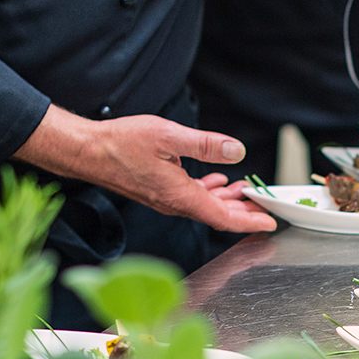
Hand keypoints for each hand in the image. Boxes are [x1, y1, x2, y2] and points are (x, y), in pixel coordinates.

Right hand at [13, 105, 277, 232]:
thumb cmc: (121, 143)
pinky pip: (192, 197)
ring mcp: (166, 199)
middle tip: (268, 206)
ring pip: (206, 206)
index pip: (224, 217)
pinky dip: (210, 191)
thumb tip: (237, 151)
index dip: (250, 221)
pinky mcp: (159, 191)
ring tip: (249, 191)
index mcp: (180, 196)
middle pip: (218, 215)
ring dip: (229, 200)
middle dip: (245, 212)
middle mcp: (175, 204)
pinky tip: (219, 181)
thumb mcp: (169, 136)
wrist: (87, 151)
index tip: (271, 223)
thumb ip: (205, 145)